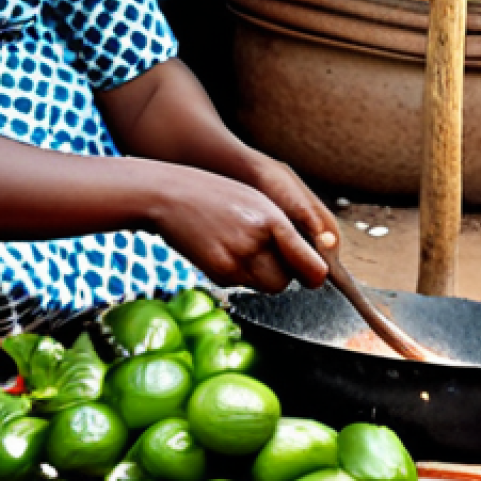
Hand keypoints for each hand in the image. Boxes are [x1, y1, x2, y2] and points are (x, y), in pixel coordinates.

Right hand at [146, 162, 331, 294]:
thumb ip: (285, 230)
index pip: (311, 267)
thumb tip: (311, 262)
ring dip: (261, 275)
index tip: (314, 274)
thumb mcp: (256, 200)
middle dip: (283, 274)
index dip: (314, 273)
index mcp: (271, 220)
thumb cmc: (214, 193)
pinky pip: (241, 284)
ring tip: (242, 247)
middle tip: (268, 253)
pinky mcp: (217, 274)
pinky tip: (222, 249)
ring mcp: (234, 262)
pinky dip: (238, 273)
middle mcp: (255, 245)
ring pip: (265, 287)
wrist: (166, 196)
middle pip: (286, 283)